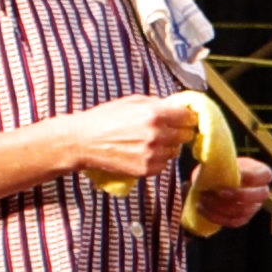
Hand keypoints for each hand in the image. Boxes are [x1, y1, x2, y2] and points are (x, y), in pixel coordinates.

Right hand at [77, 93, 201, 184]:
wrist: (83, 141)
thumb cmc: (105, 118)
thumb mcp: (131, 101)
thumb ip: (156, 104)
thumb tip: (176, 106)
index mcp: (154, 114)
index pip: (187, 117)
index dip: (186, 117)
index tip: (184, 118)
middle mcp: (157, 135)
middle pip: (185, 135)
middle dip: (179, 131)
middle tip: (168, 129)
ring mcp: (152, 154)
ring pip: (175, 151)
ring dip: (168, 146)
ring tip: (150, 141)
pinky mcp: (147, 169)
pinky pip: (164, 164)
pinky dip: (158, 158)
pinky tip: (143, 152)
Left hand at [197, 156, 271, 230]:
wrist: (215, 181)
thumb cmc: (220, 167)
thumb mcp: (222, 160)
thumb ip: (220, 160)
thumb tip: (207, 161)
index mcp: (261, 173)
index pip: (265, 176)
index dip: (250, 177)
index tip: (234, 174)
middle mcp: (261, 192)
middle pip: (259, 197)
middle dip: (238, 195)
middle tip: (219, 192)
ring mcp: (253, 207)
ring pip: (243, 211)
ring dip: (221, 206)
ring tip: (203, 199)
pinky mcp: (242, 218)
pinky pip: (232, 222)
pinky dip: (216, 217)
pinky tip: (201, 208)